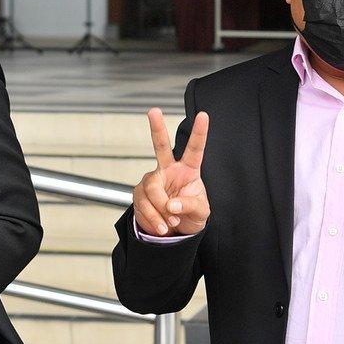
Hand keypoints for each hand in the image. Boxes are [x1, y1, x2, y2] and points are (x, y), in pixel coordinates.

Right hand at [134, 108, 210, 236]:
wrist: (175, 232)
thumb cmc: (192, 216)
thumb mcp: (201, 212)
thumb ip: (190, 205)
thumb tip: (171, 205)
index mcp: (188, 170)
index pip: (195, 149)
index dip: (199, 133)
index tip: (203, 115)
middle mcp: (168, 170)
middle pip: (160, 146)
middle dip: (157, 128)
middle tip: (154, 111)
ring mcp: (152, 180)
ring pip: (151, 190)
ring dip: (161, 211)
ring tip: (171, 223)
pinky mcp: (140, 194)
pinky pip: (143, 205)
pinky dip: (153, 219)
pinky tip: (161, 225)